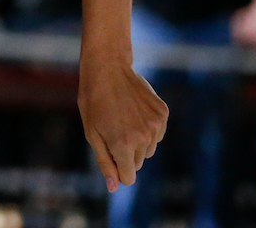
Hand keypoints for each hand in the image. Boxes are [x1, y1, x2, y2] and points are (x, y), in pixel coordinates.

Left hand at [77, 53, 167, 192]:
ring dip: (137, 141)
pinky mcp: (163, 114)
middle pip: (138, 163)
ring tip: (122, 119)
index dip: (119, 171)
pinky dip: (147, 128)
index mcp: (123, 145)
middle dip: (125, 154)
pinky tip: (134, 111)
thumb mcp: (92, 134)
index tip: (111, 157)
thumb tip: (114, 187)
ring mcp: (155, 125)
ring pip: (148, 149)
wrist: (108, 69)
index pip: (129, 177)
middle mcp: (143, 138)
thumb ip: (105, 162)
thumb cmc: (93, 102)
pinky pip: (157, 134)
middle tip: (112, 130)